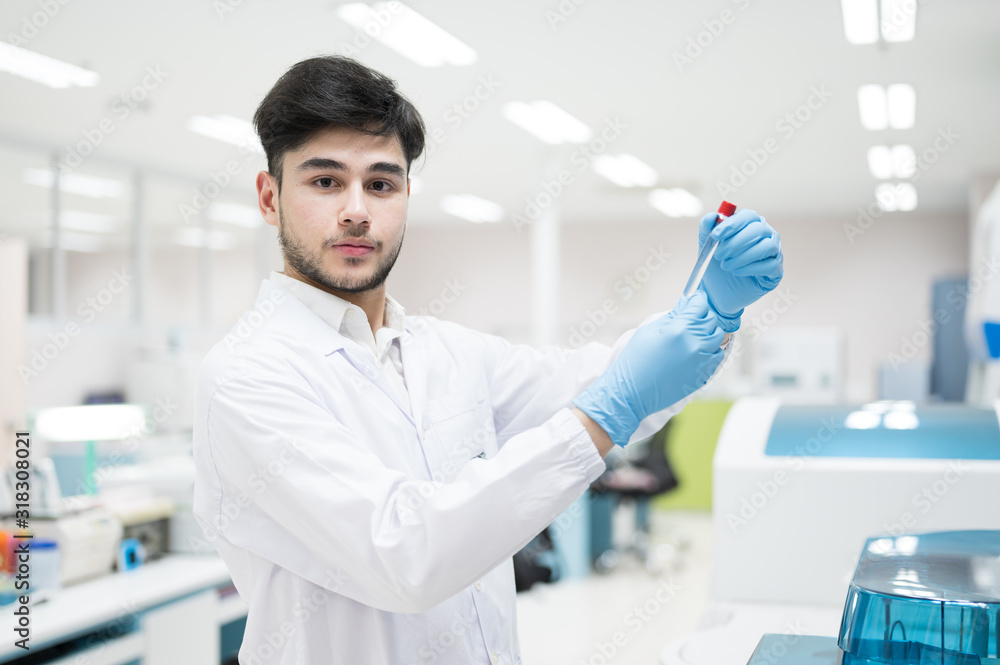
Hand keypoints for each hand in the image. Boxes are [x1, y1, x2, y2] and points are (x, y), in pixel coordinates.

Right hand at [572, 291, 725, 446]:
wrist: (632, 393)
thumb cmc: (635, 361)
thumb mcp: (648, 332)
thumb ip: (671, 317)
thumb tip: (685, 305)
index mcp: (679, 330)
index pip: (699, 306)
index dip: (697, 300)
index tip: (694, 300)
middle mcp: (695, 344)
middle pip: (712, 320)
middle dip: (702, 316)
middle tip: (691, 318)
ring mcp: (702, 361)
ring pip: (718, 338)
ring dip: (709, 333)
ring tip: (694, 335)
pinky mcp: (703, 375)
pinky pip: (717, 356)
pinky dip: (711, 350)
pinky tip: (697, 351)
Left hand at [698, 208, 782, 324]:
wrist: (718, 291)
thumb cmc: (715, 265)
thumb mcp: (707, 246)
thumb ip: (707, 229)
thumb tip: (712, 216)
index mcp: (750, 224)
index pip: (747, 216)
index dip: (732, 224)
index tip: (715, 235)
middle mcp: (765, 234)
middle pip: (759, 229)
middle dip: (736, 242)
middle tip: (719, 254)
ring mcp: (774, 252)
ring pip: (767, 246)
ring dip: (743, 256)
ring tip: (726, 266)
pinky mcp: (776, 270)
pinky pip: (770, 265)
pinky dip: (751, 268)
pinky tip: (737, 272)